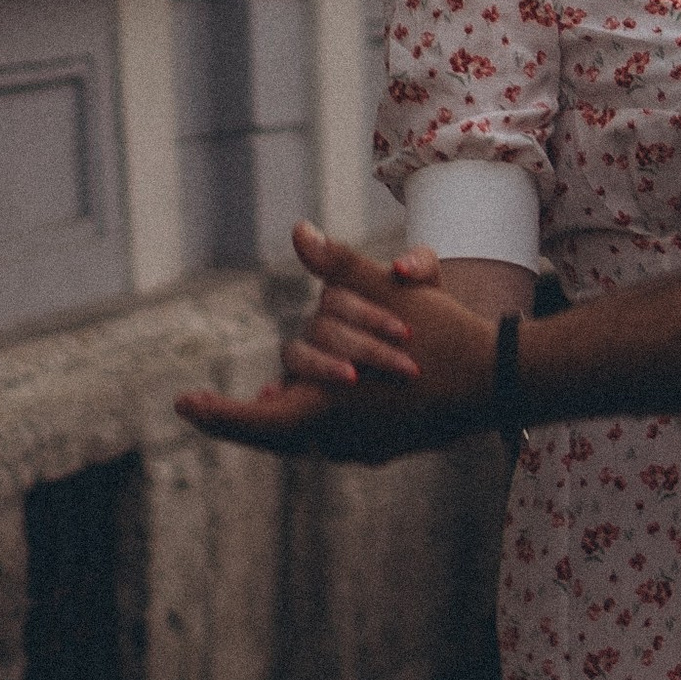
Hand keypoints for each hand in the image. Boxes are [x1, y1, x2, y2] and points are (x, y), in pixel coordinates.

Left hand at [175, 223, 503, 459]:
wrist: (498, 382)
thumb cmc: (439, 337)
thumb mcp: (385, 292)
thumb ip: (338, 266)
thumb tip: (300, 231)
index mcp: (326, 406)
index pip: (252, 422)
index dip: (215, 413)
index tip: (182, 404)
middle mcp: (339, 438)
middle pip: (276, 431)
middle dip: (250, 415)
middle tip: (213, 407)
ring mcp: (365, 449)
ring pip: (308, 434)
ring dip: (287, 415)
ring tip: (265, 402)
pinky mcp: (386, 448)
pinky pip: (337, 437)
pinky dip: (320, 418)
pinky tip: (318, 403)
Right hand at [281, 228, 439, 385]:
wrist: (435, 363)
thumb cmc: (430, 320)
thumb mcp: (428, 290)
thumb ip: (419, 266)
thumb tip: (399, 267)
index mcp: (344, 293)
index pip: (339, 298)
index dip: (369, 316)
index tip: (404, 333)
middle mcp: (322, 322)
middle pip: (324, 329)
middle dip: (365, 348)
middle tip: (404, 367)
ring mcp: (314, 354)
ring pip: (298, 356)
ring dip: (322, 367)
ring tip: (353, 378)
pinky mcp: (310, 389)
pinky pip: (285, 390)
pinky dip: (278, 394)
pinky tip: (274, 398)